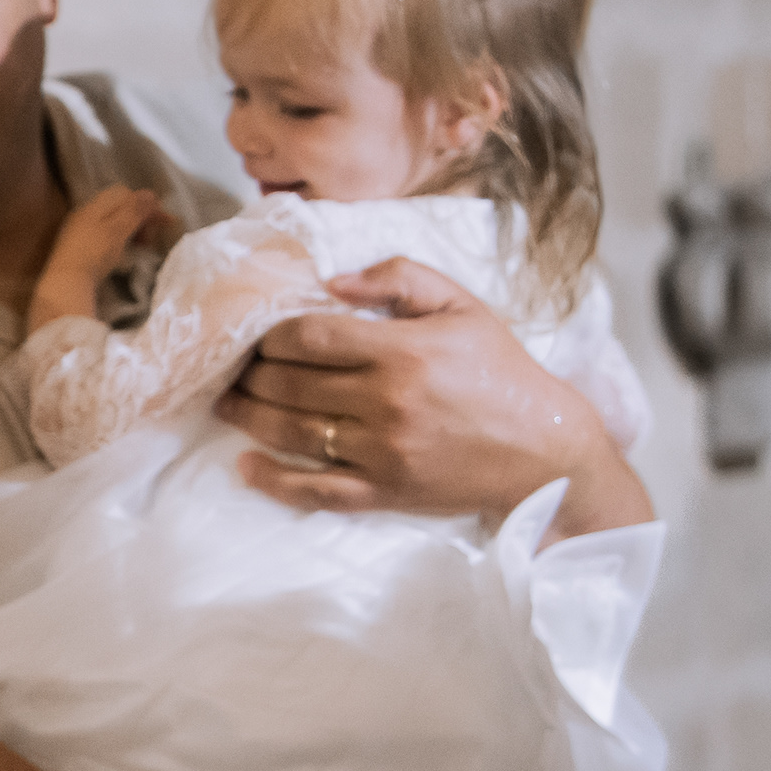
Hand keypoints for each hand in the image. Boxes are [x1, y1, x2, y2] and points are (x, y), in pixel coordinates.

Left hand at [33, 185, 170, 324]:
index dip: (146, 205)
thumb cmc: (95, 254)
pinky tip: (123, 252)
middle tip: (150, 239)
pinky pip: (102, 235)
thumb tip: (150, 194)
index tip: (163, 223)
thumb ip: (135, 210)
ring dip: (130, 230)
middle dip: (139, 218)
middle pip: (118, 207)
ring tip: (141, 246)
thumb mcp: (118, 230)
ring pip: (111, 222)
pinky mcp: (77, 247)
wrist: (66, 284)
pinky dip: (118, 239)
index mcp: (93, 205)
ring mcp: (78, 230)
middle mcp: (84, 213)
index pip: (125, 193)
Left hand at [217, 257, 646, 534]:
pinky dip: (274, 481)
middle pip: (290, 384)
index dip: (272, 335)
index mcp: (403, 350)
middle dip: (253, 374)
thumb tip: (332, 281)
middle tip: (236, 369)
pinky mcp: (384, 492)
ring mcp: (382, 452)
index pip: (309, 337)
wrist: (543, 449)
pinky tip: (246, 466)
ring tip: (227, 404)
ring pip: (292, 433)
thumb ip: (400, 278)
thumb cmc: (499, 371)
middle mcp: (387, 402)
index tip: (260, 335)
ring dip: (248, 418)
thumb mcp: (462, 306)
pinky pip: (314, 491)